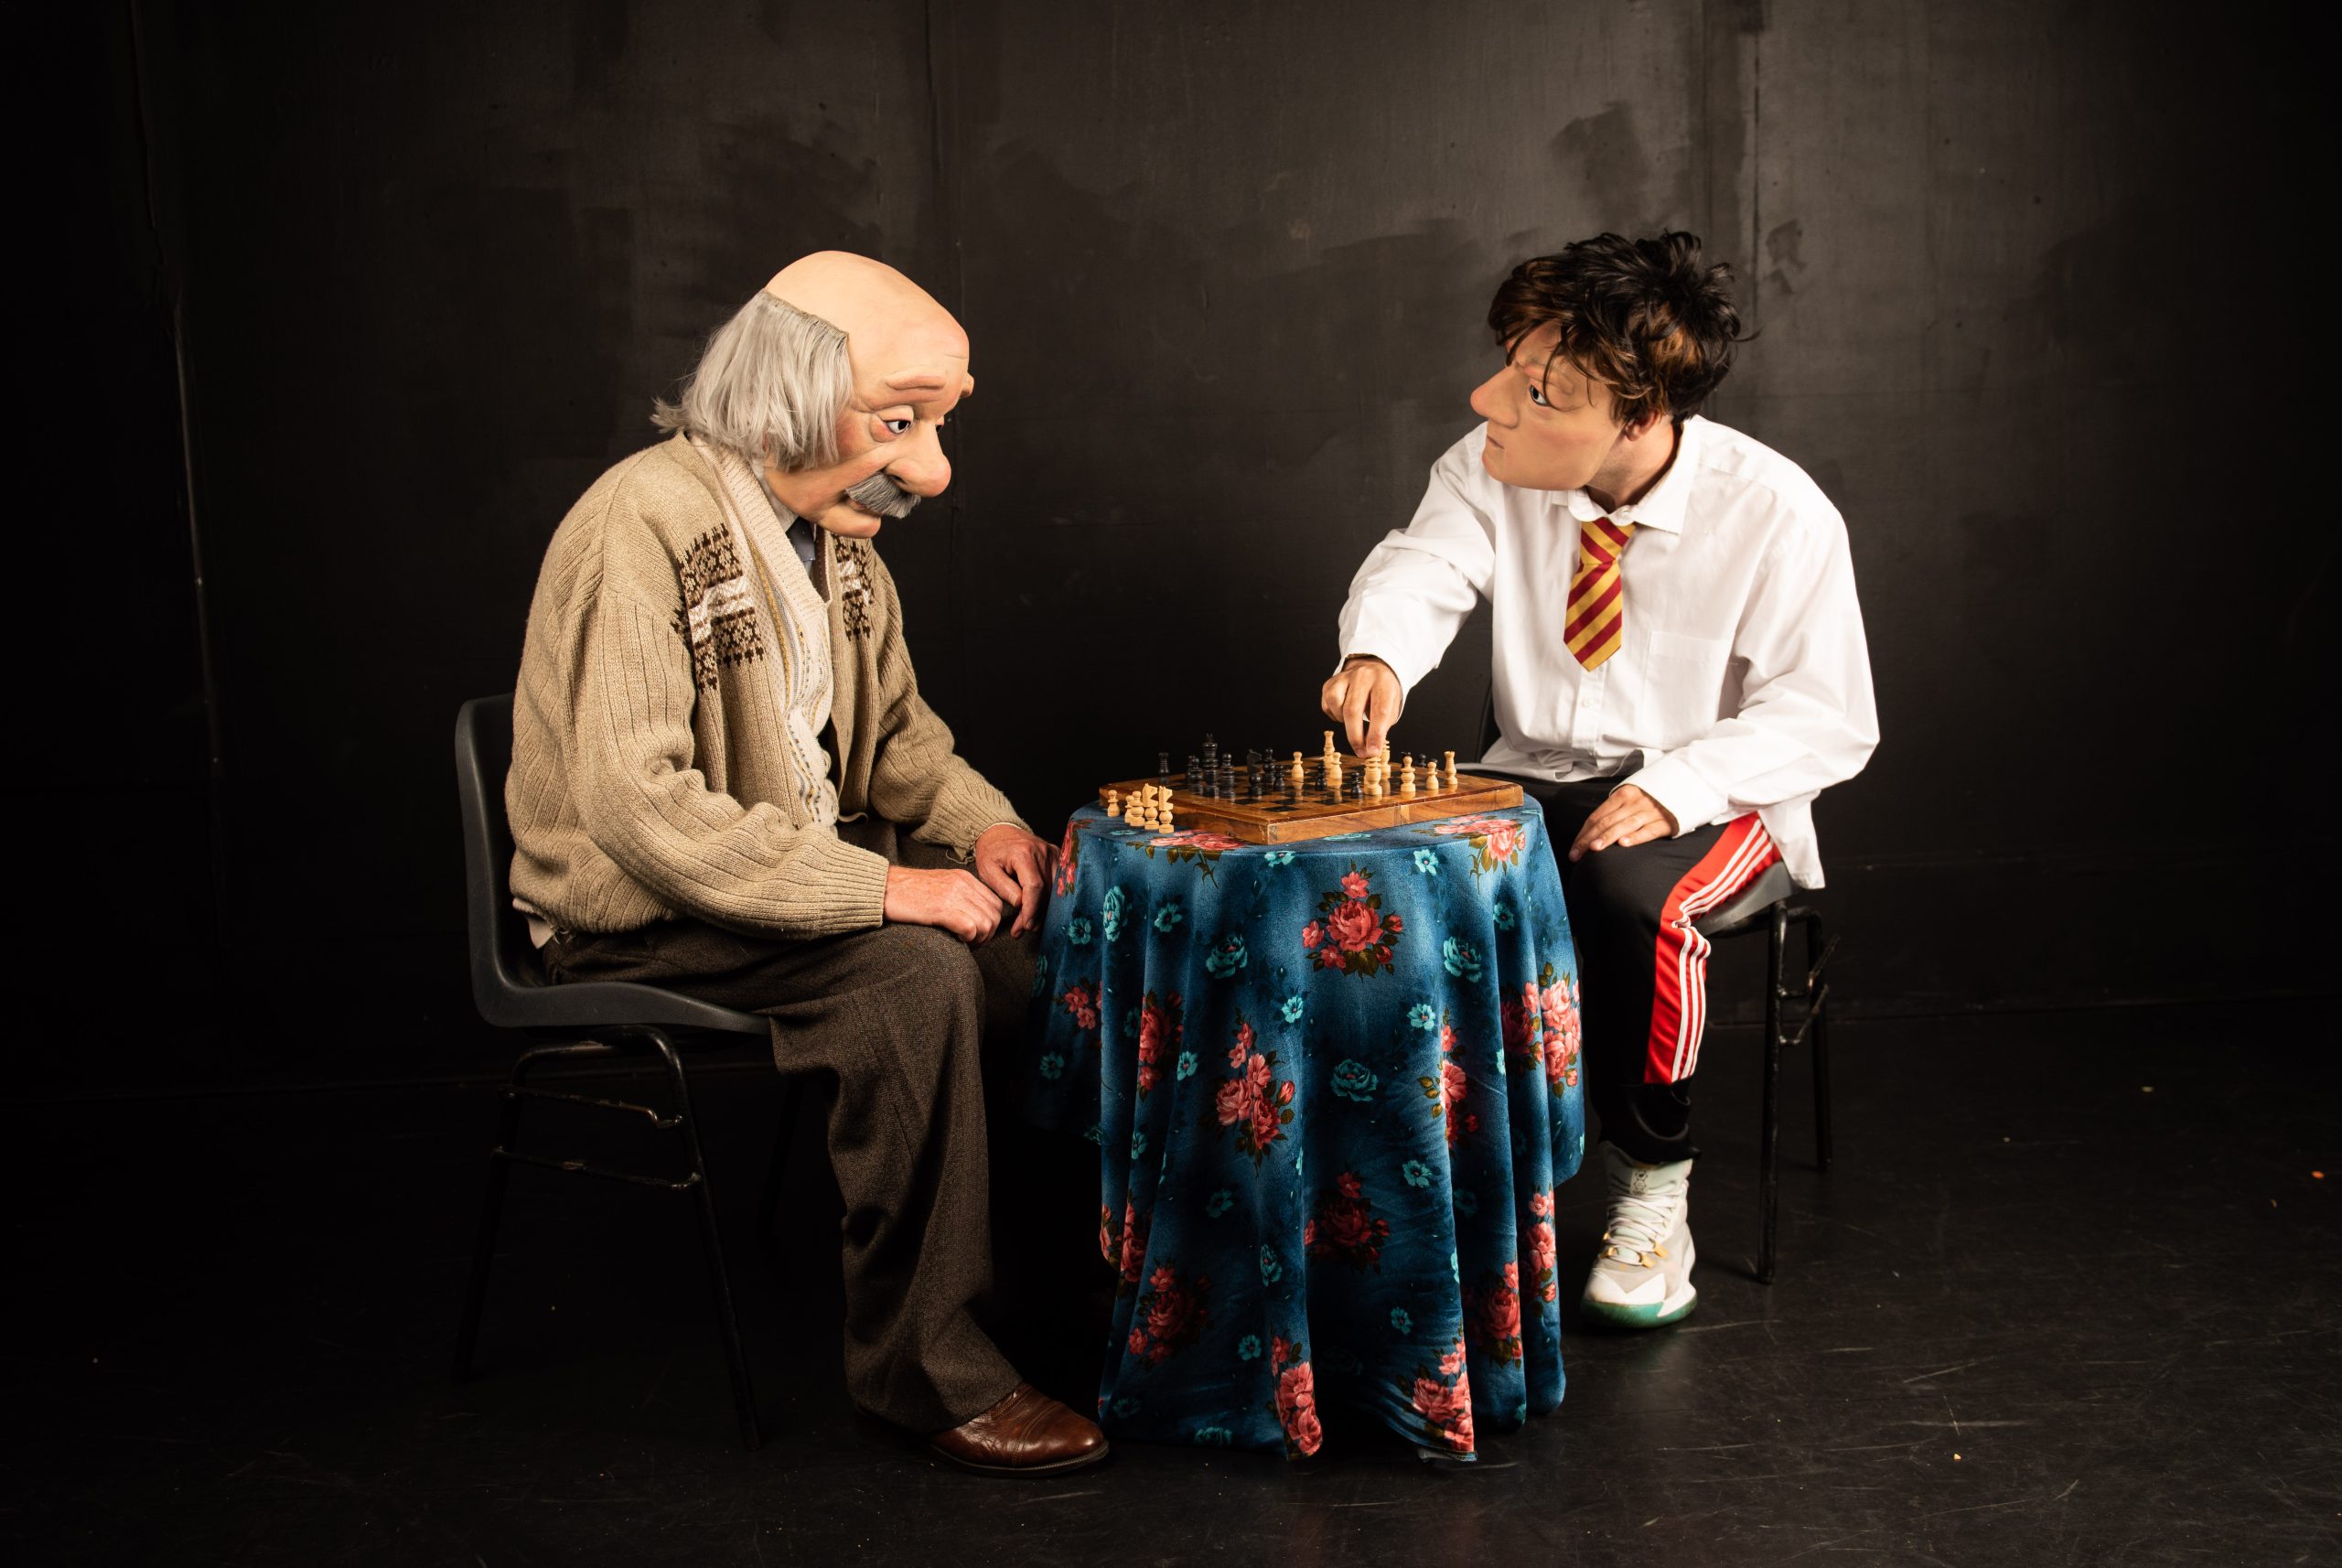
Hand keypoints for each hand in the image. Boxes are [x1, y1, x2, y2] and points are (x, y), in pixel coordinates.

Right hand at [883, 865, 1003, 943]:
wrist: (882, 887)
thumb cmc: (907, 891)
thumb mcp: (940, 884)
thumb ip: (960, 893)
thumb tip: (974, 914)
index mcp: (964, 877)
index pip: (995, 903)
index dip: (991, 922)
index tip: (978, 934)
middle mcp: (962, 884)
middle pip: (994, 915)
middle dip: (988, 934)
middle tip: (973, 943)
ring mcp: (953, 896)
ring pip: (986, 923)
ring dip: (979, 939)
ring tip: (965, 944)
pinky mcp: (941, 909)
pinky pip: (971, 928)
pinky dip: (969, 939)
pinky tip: (957, 940)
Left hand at [973, 823, 1056, 938]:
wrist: (999, 831)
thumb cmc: (991, 851)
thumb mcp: (988, 871)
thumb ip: (1004, 888)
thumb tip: (1021, 904)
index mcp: (1023, 853)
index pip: (1034, 886)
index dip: (1031, 909)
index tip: (1025, 924)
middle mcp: (1042, 851)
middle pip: (1045, 891)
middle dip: (1034, 914)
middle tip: (1022, 929)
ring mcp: (1052, 853)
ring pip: (1054, 889)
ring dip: (1042, 909)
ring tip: (1029, 923)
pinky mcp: (1057, 856)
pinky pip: (1057, 883)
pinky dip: (1048, 898)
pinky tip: (1038, 910)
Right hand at [1319, 655, 1403, 757]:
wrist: (1373, 667)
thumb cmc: (1383, 691)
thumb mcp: (1391, 706)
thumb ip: (1382, 726)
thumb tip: (1371, 749)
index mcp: (1383, 682)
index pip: (1379, 711)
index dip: (1375, 734)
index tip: (1373, 752)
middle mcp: (1363, 676)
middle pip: (1353, 710)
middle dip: (1355, 736)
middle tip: (1361, 752)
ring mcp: (1345, 677)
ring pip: (1336, 705)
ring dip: (1343, 722)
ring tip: (1353, 723)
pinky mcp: (1331, 682)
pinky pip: (1327, 705)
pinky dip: (1334, 715)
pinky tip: (1344, 714)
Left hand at [1568, 785, 1678, 861]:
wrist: (1686, 787)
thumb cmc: (1653, 797)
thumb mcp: (1632, 798)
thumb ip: (1615, 811)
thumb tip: (1592, 832)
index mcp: (1622, 795)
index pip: (1597, 816)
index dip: (1584, 833)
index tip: (1574, 849)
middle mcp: (1634, 802)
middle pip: (1606, 822)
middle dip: (1589, 839)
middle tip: (1577, 855)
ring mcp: (1650, 811)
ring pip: (1624, 825)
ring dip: (1608, 837)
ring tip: (1594, 849)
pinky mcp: (1666, 821)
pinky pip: (1649, 830)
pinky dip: (1636, 837)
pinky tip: (1624, 844)